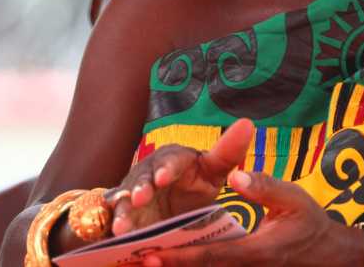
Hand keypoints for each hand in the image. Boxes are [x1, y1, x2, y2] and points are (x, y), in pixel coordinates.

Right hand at [108, 118, 253, 236]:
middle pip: (141, 179)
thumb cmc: (193, 182)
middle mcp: (147, 174)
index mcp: (172, 160)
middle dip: (139, 189)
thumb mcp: (212, 170)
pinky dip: (116, 229)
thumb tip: (247, 122)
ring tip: (122, 228)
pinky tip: (116, 239)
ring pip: (124, 202)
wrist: (172, 206)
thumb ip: (228, 152)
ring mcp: (132, 195)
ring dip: (123, 214)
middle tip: (140, 199)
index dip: (165, 169)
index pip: (169, 161)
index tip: (163, 178)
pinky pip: (117, 221)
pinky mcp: (124, 216)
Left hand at [140, 170, 363, 266]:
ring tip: (142, 262)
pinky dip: (191, 266)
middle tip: (136, 261)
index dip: (182, 256)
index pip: (212, 255)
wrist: (326, 251)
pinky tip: (168, 261)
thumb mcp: (294, 198)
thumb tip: (236, 176)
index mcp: (257, 251)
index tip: (153, 252)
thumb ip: (264, 187)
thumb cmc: (310, 221)